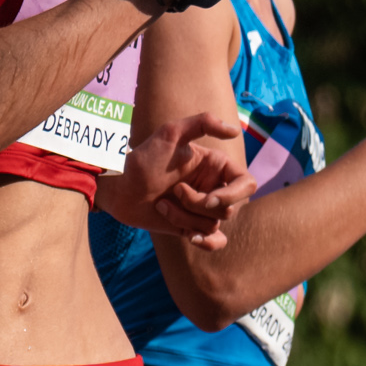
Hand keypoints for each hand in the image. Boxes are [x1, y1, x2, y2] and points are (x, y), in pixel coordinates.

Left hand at [104, 111, 251, 247]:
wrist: (119, 187)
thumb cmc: (143, 158)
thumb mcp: (170, 133)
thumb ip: (203, 123)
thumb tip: (235, 132)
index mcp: (216, 167)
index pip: (247, 184)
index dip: (233, 195)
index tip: (209, 198)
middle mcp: (213, 187)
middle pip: (228, 208)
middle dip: (198, 205)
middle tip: (173, 191)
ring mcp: (202, 208)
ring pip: (213, 224)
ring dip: (184, 217)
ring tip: (162, 204)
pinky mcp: (190, 226)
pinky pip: (214, 241)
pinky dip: (207, 242)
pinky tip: (190, 237)